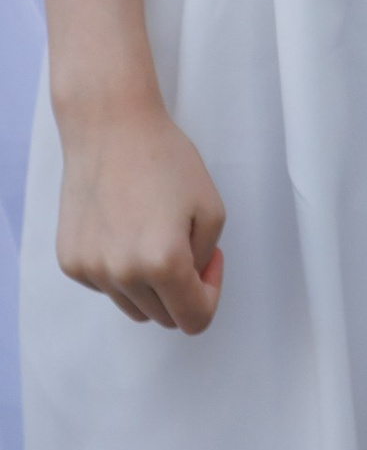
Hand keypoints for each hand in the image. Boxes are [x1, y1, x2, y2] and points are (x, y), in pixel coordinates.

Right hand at [55, 94, 225, 332]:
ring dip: (151, 286)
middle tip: (186, 245)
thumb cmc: (164, 159)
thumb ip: (206, 260)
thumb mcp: (212, 210)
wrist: (110, 128)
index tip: (208, 265)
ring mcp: (92, 270)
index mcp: (163, 263)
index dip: (210, 296)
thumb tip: (188, 285)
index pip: (194, 320)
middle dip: (182, 290)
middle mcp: (123, 273)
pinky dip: (121, 270)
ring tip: (154, 236)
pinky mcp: (71, 262)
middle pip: (163, 317)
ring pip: (133, 306)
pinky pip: (106, 286)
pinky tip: (125, 228)